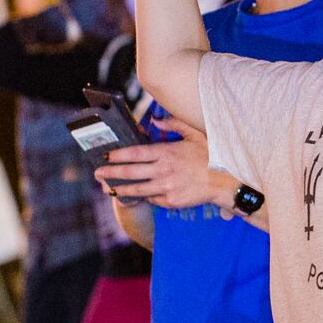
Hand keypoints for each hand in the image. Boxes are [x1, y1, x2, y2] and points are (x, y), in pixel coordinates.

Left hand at [93, 115, 238, 213]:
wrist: (224, 182)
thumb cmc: (210, 155)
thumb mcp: (194, 134)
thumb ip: (173, 125)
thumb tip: (155, 121)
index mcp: (166, 153)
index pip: (135, 153)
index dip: (118, 155)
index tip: (106, 156)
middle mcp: (163, 171)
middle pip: (131, 172)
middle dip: (112, 173)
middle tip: (98, 173)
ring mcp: (166, 188)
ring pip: (138, 189)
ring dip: (122, 188)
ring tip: (109, 188)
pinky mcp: (171, 201)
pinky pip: (152, 198)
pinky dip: (143, 196)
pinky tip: (134, 195)